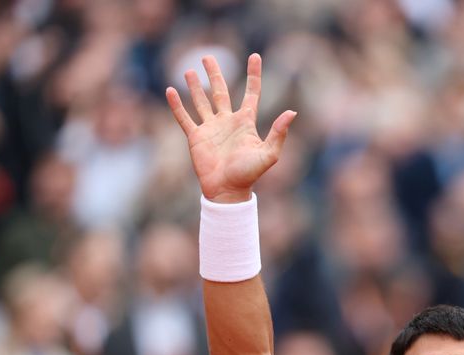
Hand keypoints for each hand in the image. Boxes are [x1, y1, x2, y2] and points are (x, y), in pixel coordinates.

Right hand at [166, 53, 295, 202]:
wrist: (227, 190)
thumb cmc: (249, 174)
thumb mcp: (269, 154)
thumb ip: (279, 133)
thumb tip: (292, 112)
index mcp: (246, 123)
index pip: (252, 93)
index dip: (254, 75)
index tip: (254, 56)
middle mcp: (228, 122)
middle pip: (221, 91)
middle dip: (215, 74)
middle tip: (208, 56)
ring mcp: (211, 128)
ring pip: (202, 102)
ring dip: (195, 86)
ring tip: (188, 70)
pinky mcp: (196, 137)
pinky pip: (184, 118)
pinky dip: (177, 105)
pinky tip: (171, 91)